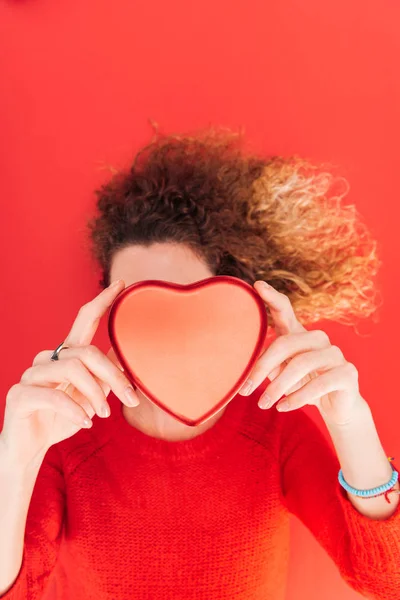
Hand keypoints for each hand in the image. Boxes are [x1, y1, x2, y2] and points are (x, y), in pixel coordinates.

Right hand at [1, 279, 139, 465]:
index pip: (84, 321)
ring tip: (102, 415)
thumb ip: (105, 378)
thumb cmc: (62, 419)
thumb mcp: (91, 398)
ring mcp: (31, 375)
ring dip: (96, 395)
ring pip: (73, 369)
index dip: (102, 301)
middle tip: (132, 399)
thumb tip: (126, 360)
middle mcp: (47, 358)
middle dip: (113, 375)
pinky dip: (75, 410)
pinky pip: (54, 396)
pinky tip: (86, 422)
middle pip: (87, 351)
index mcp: (66, 355)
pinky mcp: (20, 394)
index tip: (122, 284)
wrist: (31, 449)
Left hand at [238, 280, 364, 426]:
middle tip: (245, 390)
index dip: (272, 297)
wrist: (336, 407)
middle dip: (261, 368)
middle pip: (284, 343)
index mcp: (299, 334)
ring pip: (300, 364)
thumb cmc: (302, 385)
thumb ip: (268, 367)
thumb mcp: (281, 374)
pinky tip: (283, 407)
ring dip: (277, 388)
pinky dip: (297, 398)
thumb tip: (248, 374)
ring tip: (263, 404)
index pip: (285, 310)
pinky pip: (318, 384)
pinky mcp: (348, 373)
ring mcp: (335, 354)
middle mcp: (318, 338)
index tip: (257, 285)